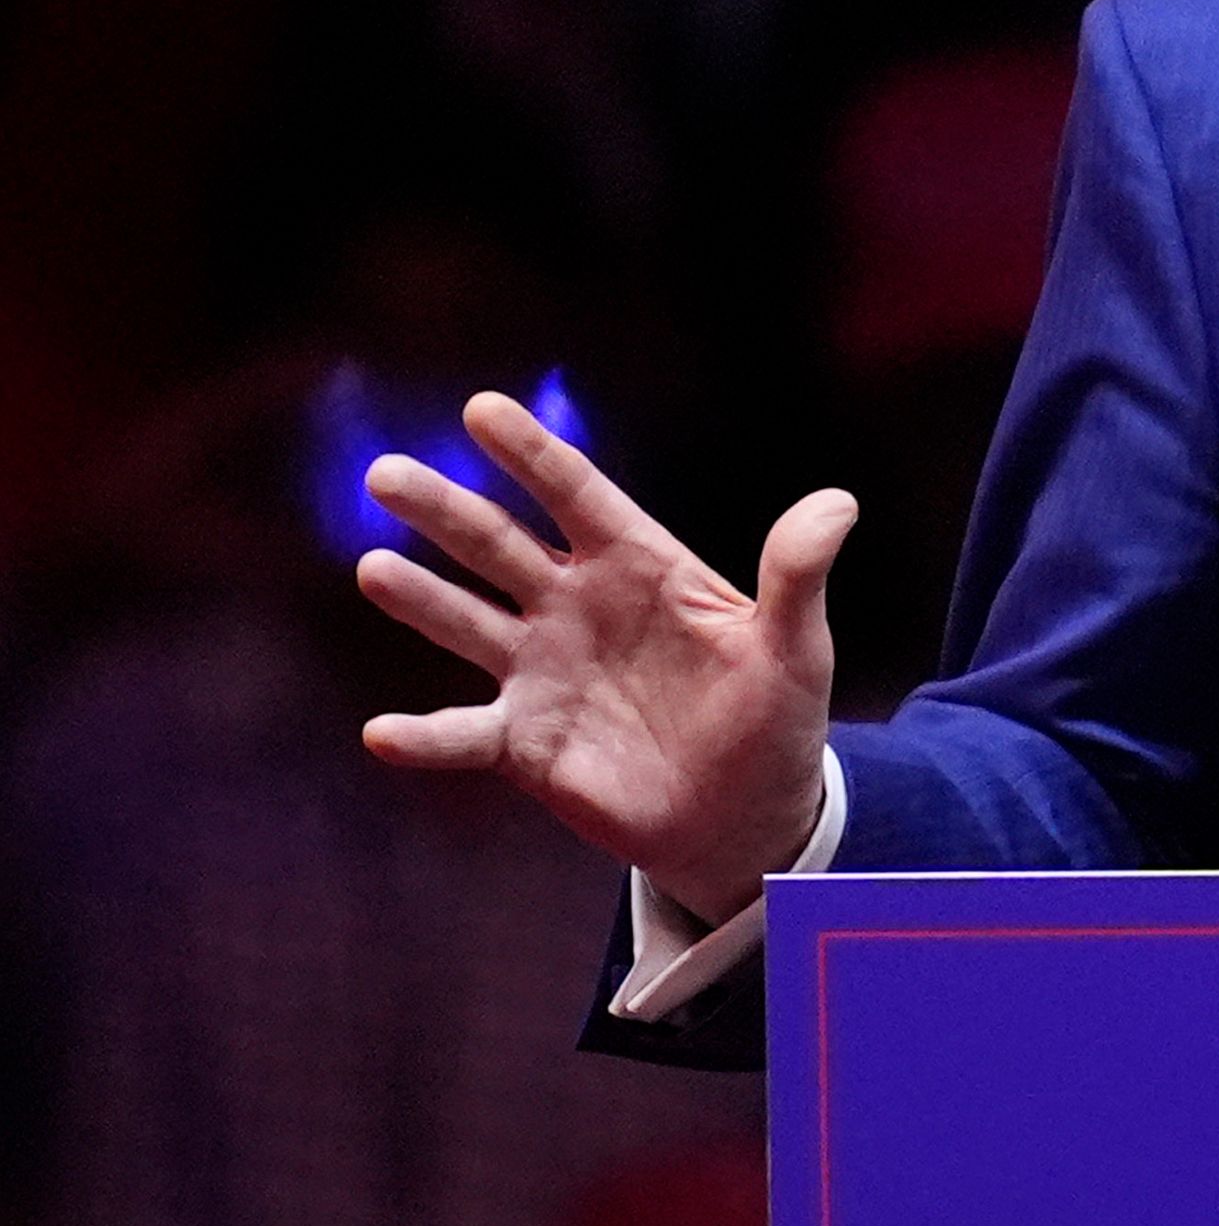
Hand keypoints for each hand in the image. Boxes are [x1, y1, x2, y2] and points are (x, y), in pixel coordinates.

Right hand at [351, 391, 851, 923]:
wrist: (747, 815)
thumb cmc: (772, 718)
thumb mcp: (796, 647)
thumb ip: (798, 576)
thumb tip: (838, 503)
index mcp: (638, 566)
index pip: (577, 496)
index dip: (532, 454)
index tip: (481, 409)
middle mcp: (574, 606)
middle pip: (499, 546)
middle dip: (445, 510)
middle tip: (386, 474)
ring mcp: (541, 671)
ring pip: (466, 622)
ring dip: (419, 598)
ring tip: (372, 568)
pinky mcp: (524, 742)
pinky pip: (464, 734)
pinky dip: (424, 736)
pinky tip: (383, 733)